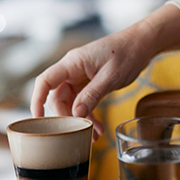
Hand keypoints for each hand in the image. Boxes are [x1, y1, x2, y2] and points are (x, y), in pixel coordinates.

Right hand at [30, 4, 179, 136]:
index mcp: (72, 63)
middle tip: (78, 132)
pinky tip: (97, 127)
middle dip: (66, 117)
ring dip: (79, 119)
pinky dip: (88, 115)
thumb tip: (76, 115)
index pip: (45, 81)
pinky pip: (82, 102)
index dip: (37, 100)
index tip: (37, 120)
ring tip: (93, 135)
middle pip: (57, 97)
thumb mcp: (110, 77)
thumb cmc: (127, 54)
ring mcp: (80, 76)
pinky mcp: (89, 82)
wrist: (142, 43)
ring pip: (70, 102)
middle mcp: (72, 69)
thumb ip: (92, 95)